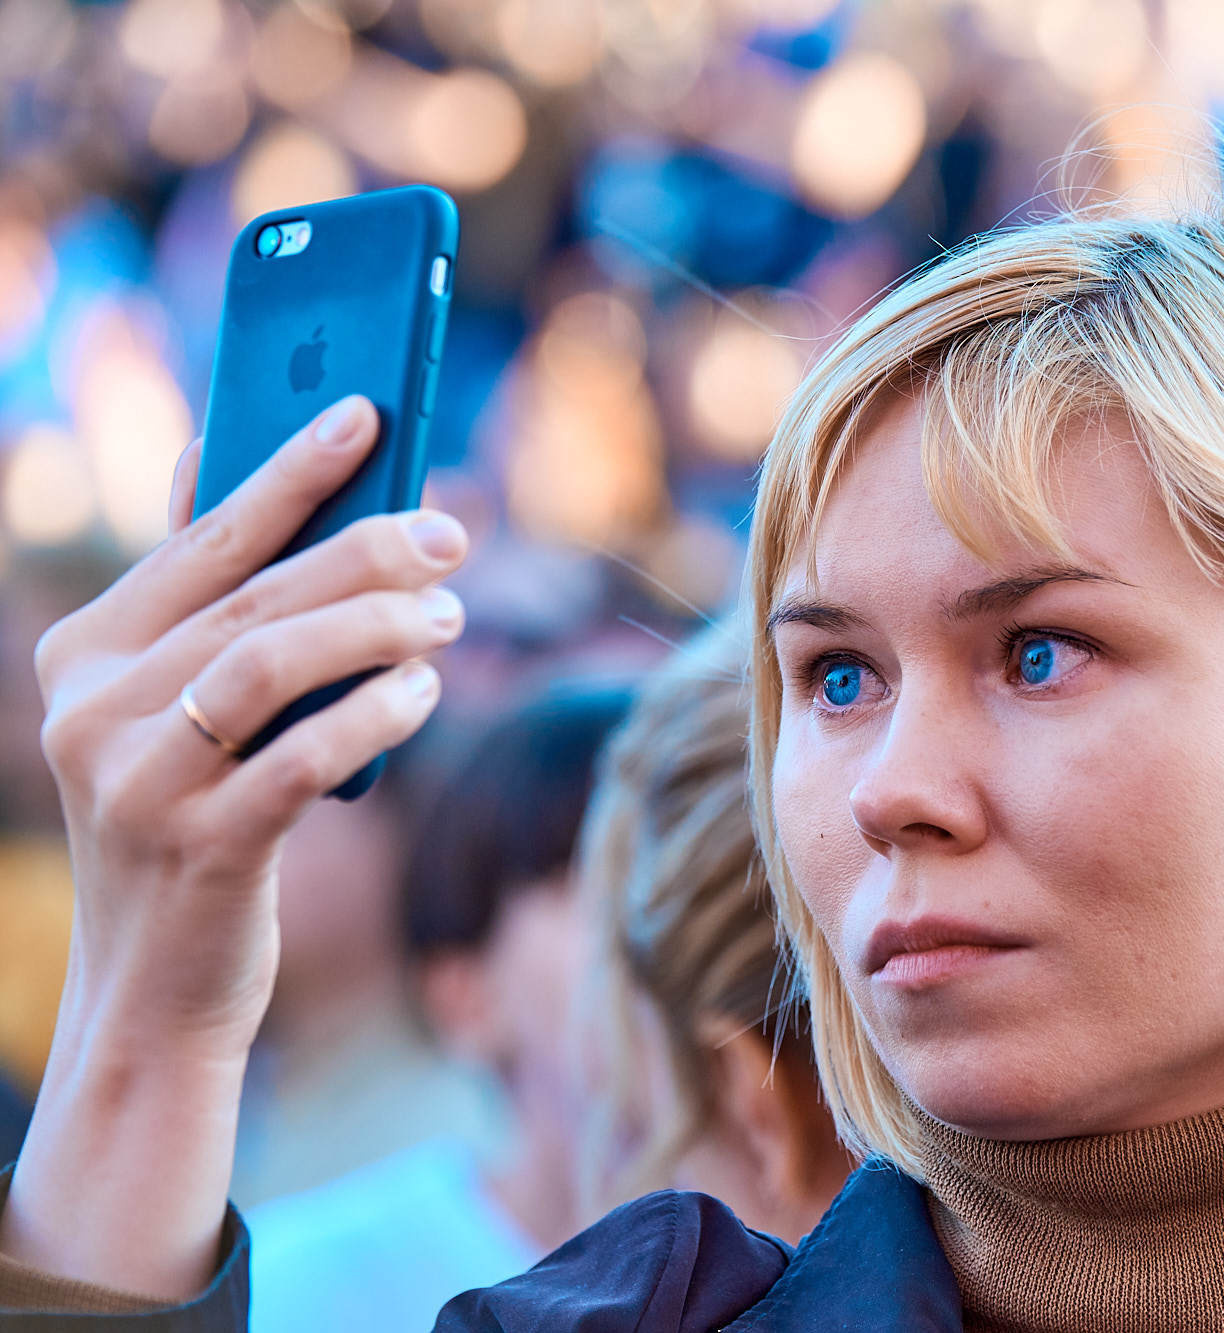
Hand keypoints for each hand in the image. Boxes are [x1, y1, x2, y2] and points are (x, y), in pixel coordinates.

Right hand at [0, 393, 467, 1298]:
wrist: (153, 988)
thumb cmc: (193, 821)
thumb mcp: (181, 714)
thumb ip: (212, 606)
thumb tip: (225, 461)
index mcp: (84, 655)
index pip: (202, 543)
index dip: (288, 472)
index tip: (368, 413)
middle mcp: (91, 710)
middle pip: (252, 598)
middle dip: (363, 550)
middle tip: (450, 534)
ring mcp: (134, 783)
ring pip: (270, 664)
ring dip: (375, 627)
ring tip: (448, 614)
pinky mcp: (196, 848)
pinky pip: (299, 759)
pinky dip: (372, 714)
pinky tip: (424, 690)